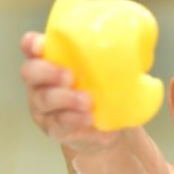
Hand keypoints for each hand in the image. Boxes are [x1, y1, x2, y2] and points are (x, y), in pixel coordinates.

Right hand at [20, 32, 119, 152]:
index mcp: (49, 60)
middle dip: (48, 72)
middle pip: (30, 73)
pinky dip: (77, 123)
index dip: (32, 44)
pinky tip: (91, 121)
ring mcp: (43, 107)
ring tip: (88, 102)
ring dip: (65, 99)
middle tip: (70, 76)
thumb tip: (142, 49)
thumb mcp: (104, 70)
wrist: (105, 126)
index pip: (31, 46)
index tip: (41, 44)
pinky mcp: (54, 129)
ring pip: (44, 101)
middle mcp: (39, 82)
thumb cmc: (101, 88)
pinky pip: (60, 126)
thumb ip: (110, 58)